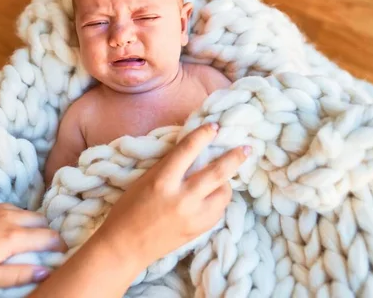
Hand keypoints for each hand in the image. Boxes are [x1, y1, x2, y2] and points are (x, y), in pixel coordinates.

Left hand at [0, 202, 66, 288]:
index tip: (64, 251)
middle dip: (48, 230)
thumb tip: (46, 270)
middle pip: (40, 219)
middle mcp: (8, 217)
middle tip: (47, 244)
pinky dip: (15, 216)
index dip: (60, 244)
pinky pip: (8, 207)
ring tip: (28, 236)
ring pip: (24, 211)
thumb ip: (18, 274)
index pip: (48, 237)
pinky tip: (5, 226)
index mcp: (13, 237)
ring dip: (31, 222)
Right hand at [96, 123, 249, 269]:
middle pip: (217, 172)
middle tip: (246, 148)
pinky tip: (212, 197)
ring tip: (223, 177)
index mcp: (163, 180)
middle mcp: (182, 198)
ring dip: (226, 182)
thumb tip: (192, 149)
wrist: (125, 246)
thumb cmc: (129, 209)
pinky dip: (218, 200)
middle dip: (235, 157)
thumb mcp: (145, 180)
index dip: (204, 135)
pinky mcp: (199, 230)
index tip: (215, 126)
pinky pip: (218, 210)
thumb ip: (169, 165)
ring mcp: (193, 216)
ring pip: (223, 193)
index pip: (189, 150)